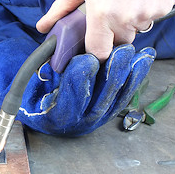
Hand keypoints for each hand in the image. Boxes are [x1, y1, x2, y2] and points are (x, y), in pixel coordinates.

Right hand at [0, 38, 155, 135]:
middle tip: (122, 51)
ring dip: (130, 76)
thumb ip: (43, 74)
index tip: (88, 58)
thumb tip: (58, 56)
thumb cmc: (37, 95)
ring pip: (116, 99)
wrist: (45, 111)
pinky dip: (134, 79)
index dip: (80, 78)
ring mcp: (96, 119)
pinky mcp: (108, 112)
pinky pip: (123, 97)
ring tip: (140, 55)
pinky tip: (143, 62)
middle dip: (113, 73)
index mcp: (57, 116)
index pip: (71, 97)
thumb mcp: (31, 87)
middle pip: (100, 99)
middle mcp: (80, 122)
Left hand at [36, 0, 174, 61]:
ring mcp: (149, 13)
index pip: (99, 53)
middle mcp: (126, 18)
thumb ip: (61, 8)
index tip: (95, 46)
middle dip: (113, 32)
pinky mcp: (166, 6)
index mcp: (102, 13)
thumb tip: (44, 27)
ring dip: (131, 19)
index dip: (96, 51)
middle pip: (119, 42)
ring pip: (137, 29)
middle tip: (111, 10)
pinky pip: (153, 17)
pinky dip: (147, 8)